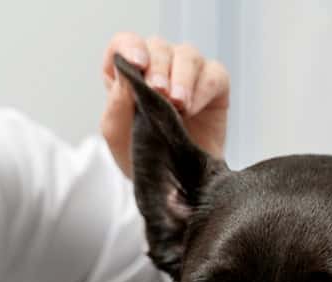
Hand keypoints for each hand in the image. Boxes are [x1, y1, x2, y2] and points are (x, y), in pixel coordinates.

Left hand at [100, 32, 229, 178]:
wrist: (170, 187)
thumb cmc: (140, 157)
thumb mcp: (116, 134)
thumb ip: (116, 104)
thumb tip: (126, 76)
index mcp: (128, 73)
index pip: (126, 43)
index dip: (131, 47)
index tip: (136, 65)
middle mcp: (159, 67)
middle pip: (159, 47)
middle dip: (158, 68)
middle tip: (159, 93)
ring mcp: (188, 74)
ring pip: (188, 55)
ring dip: (182, 77)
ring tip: (178, 104)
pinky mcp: (215, 86)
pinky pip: (215, 74)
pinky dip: (203, 88)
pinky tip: (192, 109)